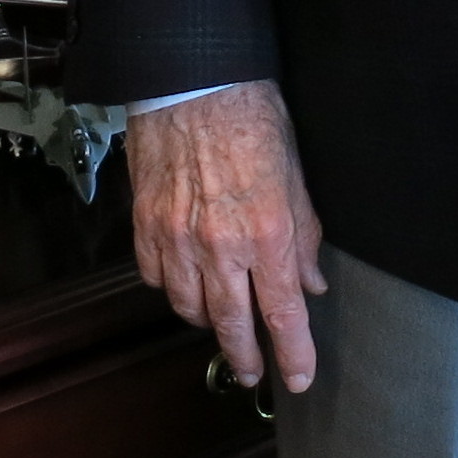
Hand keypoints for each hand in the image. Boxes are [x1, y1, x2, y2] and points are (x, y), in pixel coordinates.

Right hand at [127, 80, 327, 392]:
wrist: (193, 81)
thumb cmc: (251, 117)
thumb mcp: (296, 175)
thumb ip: (304, 236)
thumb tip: (311, 281)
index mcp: (268, 233)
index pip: (284, 314)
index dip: (294, 354)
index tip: (298, 376)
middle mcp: (222, 245)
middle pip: (232, 325)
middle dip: (244, 357)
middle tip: (250, 372)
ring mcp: (177, 237)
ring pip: (189, 307)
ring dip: (207, 321)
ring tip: (219, 323)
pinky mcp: (146, 224)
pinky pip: (156, 277)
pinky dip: (171, 288)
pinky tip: (184, 282)